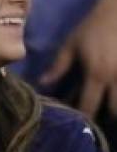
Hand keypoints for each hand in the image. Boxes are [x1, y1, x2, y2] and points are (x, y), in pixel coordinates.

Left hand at [41, 0, 116, 115]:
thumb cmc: (93, 26)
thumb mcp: (72, 45)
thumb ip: (58, 66)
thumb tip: (43, 84)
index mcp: (97, 74)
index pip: (89, 104)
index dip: (83, 117)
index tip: (78, 124)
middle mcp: (116, 78)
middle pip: (115, 109)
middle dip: (108, 118)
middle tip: (98, 122)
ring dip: (115, 106)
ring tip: (108, 109)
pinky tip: (112, 92)